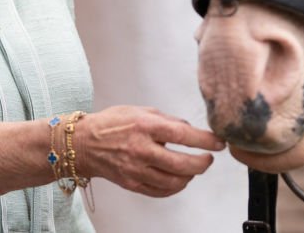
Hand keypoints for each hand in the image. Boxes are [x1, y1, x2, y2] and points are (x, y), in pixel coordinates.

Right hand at [76, 106, 224, 196]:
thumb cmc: (113, 124)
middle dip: (203, 163)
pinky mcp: (132, 184)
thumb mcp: (142, 111)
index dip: (206, 141)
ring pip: (174, 182)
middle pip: (182, 164)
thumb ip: (168, 120)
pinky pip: (161, 191)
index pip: (183, 135)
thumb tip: (191, 129)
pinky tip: (179, 178)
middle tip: (209, 158)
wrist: (84, 144)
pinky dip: (175, 187)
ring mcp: (136, 170)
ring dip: (190, 176)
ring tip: (194, 168)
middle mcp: (141, 149)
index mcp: (146, 126)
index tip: (219, 143)